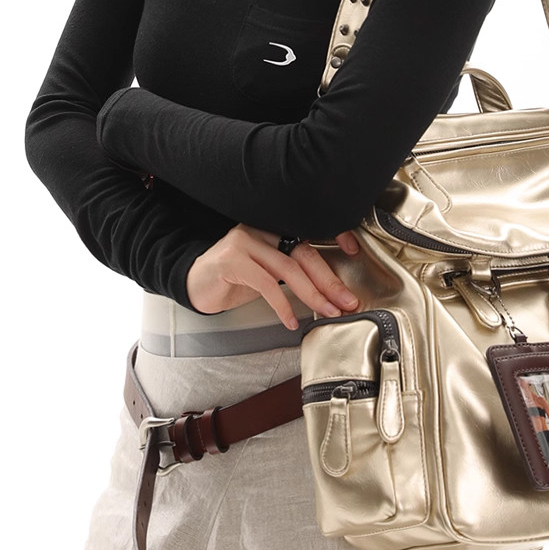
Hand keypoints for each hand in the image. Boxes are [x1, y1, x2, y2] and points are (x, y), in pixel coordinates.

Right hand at [184, 225, 364, 327]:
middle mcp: (259, 229)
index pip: (308, 233)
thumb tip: (328, 292)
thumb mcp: (267, 274)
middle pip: (303, 253)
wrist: (194, 285)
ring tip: (327, 312)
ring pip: (288, 267)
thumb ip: (291, 273)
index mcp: (271, 229)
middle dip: (329, 280)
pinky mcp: (231, 260)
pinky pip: (265, 283)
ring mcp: (244, 242)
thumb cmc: (232, 280)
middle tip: (347, 301)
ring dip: (312, 294)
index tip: (354, 251)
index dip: (334, 238)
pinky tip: (290, 320)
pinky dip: (281, 304)